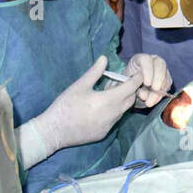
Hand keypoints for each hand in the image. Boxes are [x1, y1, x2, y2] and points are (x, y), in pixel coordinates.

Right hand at [16, 56, 134, 167]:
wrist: (53, 131)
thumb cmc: (65, 106)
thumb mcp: (79, 86)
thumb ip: (95, 72)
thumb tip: (105, 58)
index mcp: (109, 100)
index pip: (131, 87)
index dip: (137, 79)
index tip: (138, 74)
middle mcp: (113, 114)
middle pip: (130, 100)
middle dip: (131, 90)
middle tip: (123, 83)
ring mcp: (109, 126)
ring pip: (122, 111)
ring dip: (122, 102)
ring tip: (112, 94)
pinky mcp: (103, 134)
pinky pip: (114, 121)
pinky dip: (113, 113)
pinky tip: (101, 109)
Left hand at [125, 53, 172, 108]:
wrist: (128, 92)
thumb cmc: (125, 86)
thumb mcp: (125, 85)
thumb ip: (134, 85)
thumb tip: (145, 91)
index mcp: (139, 59)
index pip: (146, 59)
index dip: (148, 70)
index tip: (147, 83)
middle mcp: (152, 60)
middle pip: (160, 64)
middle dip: (159, 78)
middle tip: (155, 90)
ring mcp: (160, 68)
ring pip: (165, 75)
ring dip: (160, 89)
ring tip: (150, 101)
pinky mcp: (165, 78)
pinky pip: (167, 84)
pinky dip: (162, 93)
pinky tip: (154, 100)